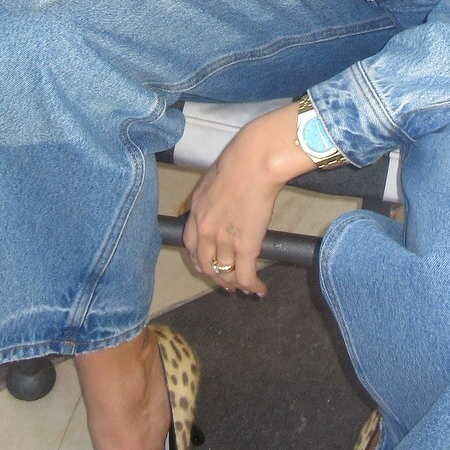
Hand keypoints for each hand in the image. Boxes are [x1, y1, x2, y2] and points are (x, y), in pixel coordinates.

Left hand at [181, 104, 311, 296]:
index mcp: (196, 210)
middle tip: (226, 282)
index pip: (190, 245)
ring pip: (224, 273)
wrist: (255, 161)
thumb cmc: (241, 160)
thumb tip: (226, 201)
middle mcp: (204, 229)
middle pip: (204, 264)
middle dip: (215, 276)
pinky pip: (244, 276)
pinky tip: (259, 290)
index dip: (199, 259)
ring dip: (234, 283)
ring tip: (244, 288)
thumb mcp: (216, 178)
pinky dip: (252, 286)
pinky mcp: (245, 246)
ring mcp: (223, 240)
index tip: (207, 264)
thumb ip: (215, 196)